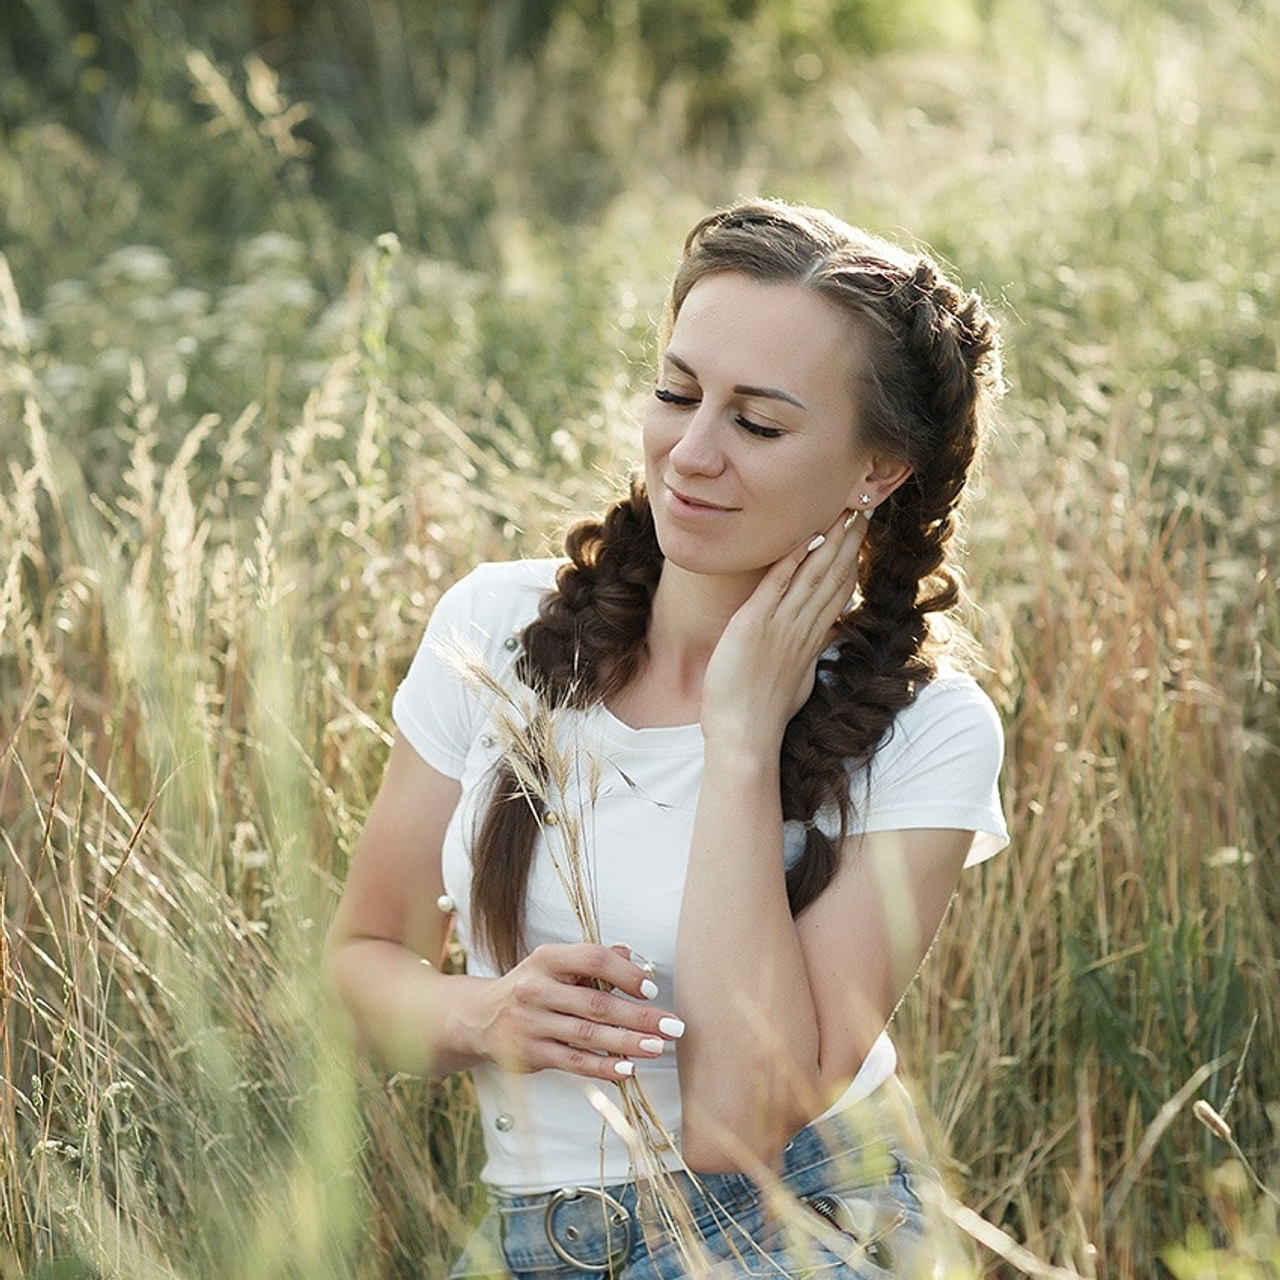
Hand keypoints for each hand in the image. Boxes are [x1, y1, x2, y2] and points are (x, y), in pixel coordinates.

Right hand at [473, 942, 684, 1079]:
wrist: (481, 1017)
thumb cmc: (531, 988)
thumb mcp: (554, 965)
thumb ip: (591, 961)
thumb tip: (629, 955)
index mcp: (545, 959)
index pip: (591, 959)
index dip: (625, 973)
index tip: (651, 989)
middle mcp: (535, 989)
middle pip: (596, 1003)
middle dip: (639, 1017)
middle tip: (671, 1026)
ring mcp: (531, 1024)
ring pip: (588, 1036)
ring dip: (627, 1044)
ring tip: (657, 1047)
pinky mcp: (530, 1054)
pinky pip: (574, 1062)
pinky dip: (603, 1067)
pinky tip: (627, 1069)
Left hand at [701, 508, 868, 750]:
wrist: (745, 739)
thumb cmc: (762, 716)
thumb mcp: (793, 681)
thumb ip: (805, 656)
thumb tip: (819, 644)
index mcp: (811, 641)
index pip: (839, 593)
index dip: (851, 561)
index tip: (861, 536)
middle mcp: (802, 630)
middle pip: (833, 577)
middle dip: (849, 542)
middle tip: (863, 510)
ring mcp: (781, 626)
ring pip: (813, 575)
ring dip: (829, 542)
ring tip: (844, 512)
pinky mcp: (754, 625)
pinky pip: (777, 584)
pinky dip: (790, 559)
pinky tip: (804, 536)